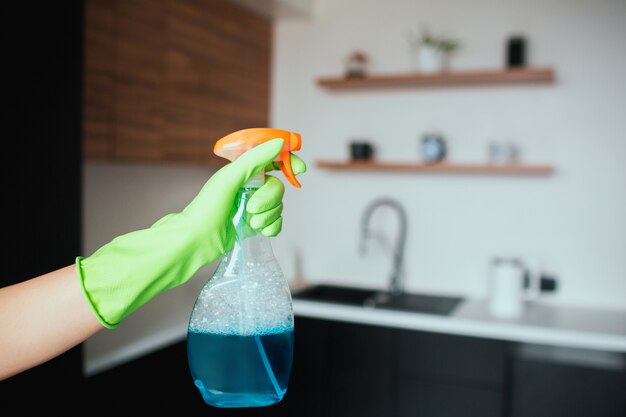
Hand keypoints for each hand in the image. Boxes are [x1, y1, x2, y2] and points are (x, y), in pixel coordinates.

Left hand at [76, 138, 305, 327]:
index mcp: (242, 172)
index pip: (272, 159)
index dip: (288, 161)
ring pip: (278, 205)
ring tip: (250, 221)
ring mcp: (253, 206)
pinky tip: (260, 231)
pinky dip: (272, 226)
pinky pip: (277, 222)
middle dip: (269, 199)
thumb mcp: (229, 179)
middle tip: (251, 208)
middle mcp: (249, 187)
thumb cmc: (206, 208)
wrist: (196, 241)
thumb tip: (279, 143)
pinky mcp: (256, 224)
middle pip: (277, 186)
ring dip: (268, 215)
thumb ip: (255, 159)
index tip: (299, 170)